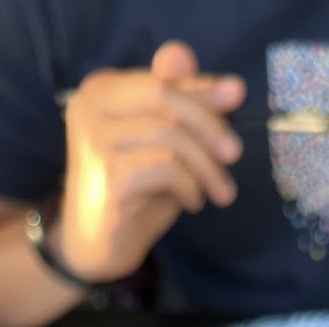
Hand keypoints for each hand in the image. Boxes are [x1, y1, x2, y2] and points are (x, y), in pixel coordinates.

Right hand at [56, 41, 245, 282]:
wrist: (96, 247)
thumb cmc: (134, 194)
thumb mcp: (165, 146)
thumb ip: (189, 113)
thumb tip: (233, 86)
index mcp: (101, 90)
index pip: (162, 78)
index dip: (203, 89)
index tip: (238, 96)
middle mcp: (90, 107)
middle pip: (165, 97)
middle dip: (208, 125)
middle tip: (233, 156)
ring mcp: (94, 140)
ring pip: (170, 135)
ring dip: (206, 166)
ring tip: (218, 191)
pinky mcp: (108, 175)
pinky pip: (166, 167)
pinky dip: (190, 186)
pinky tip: (191, 202)